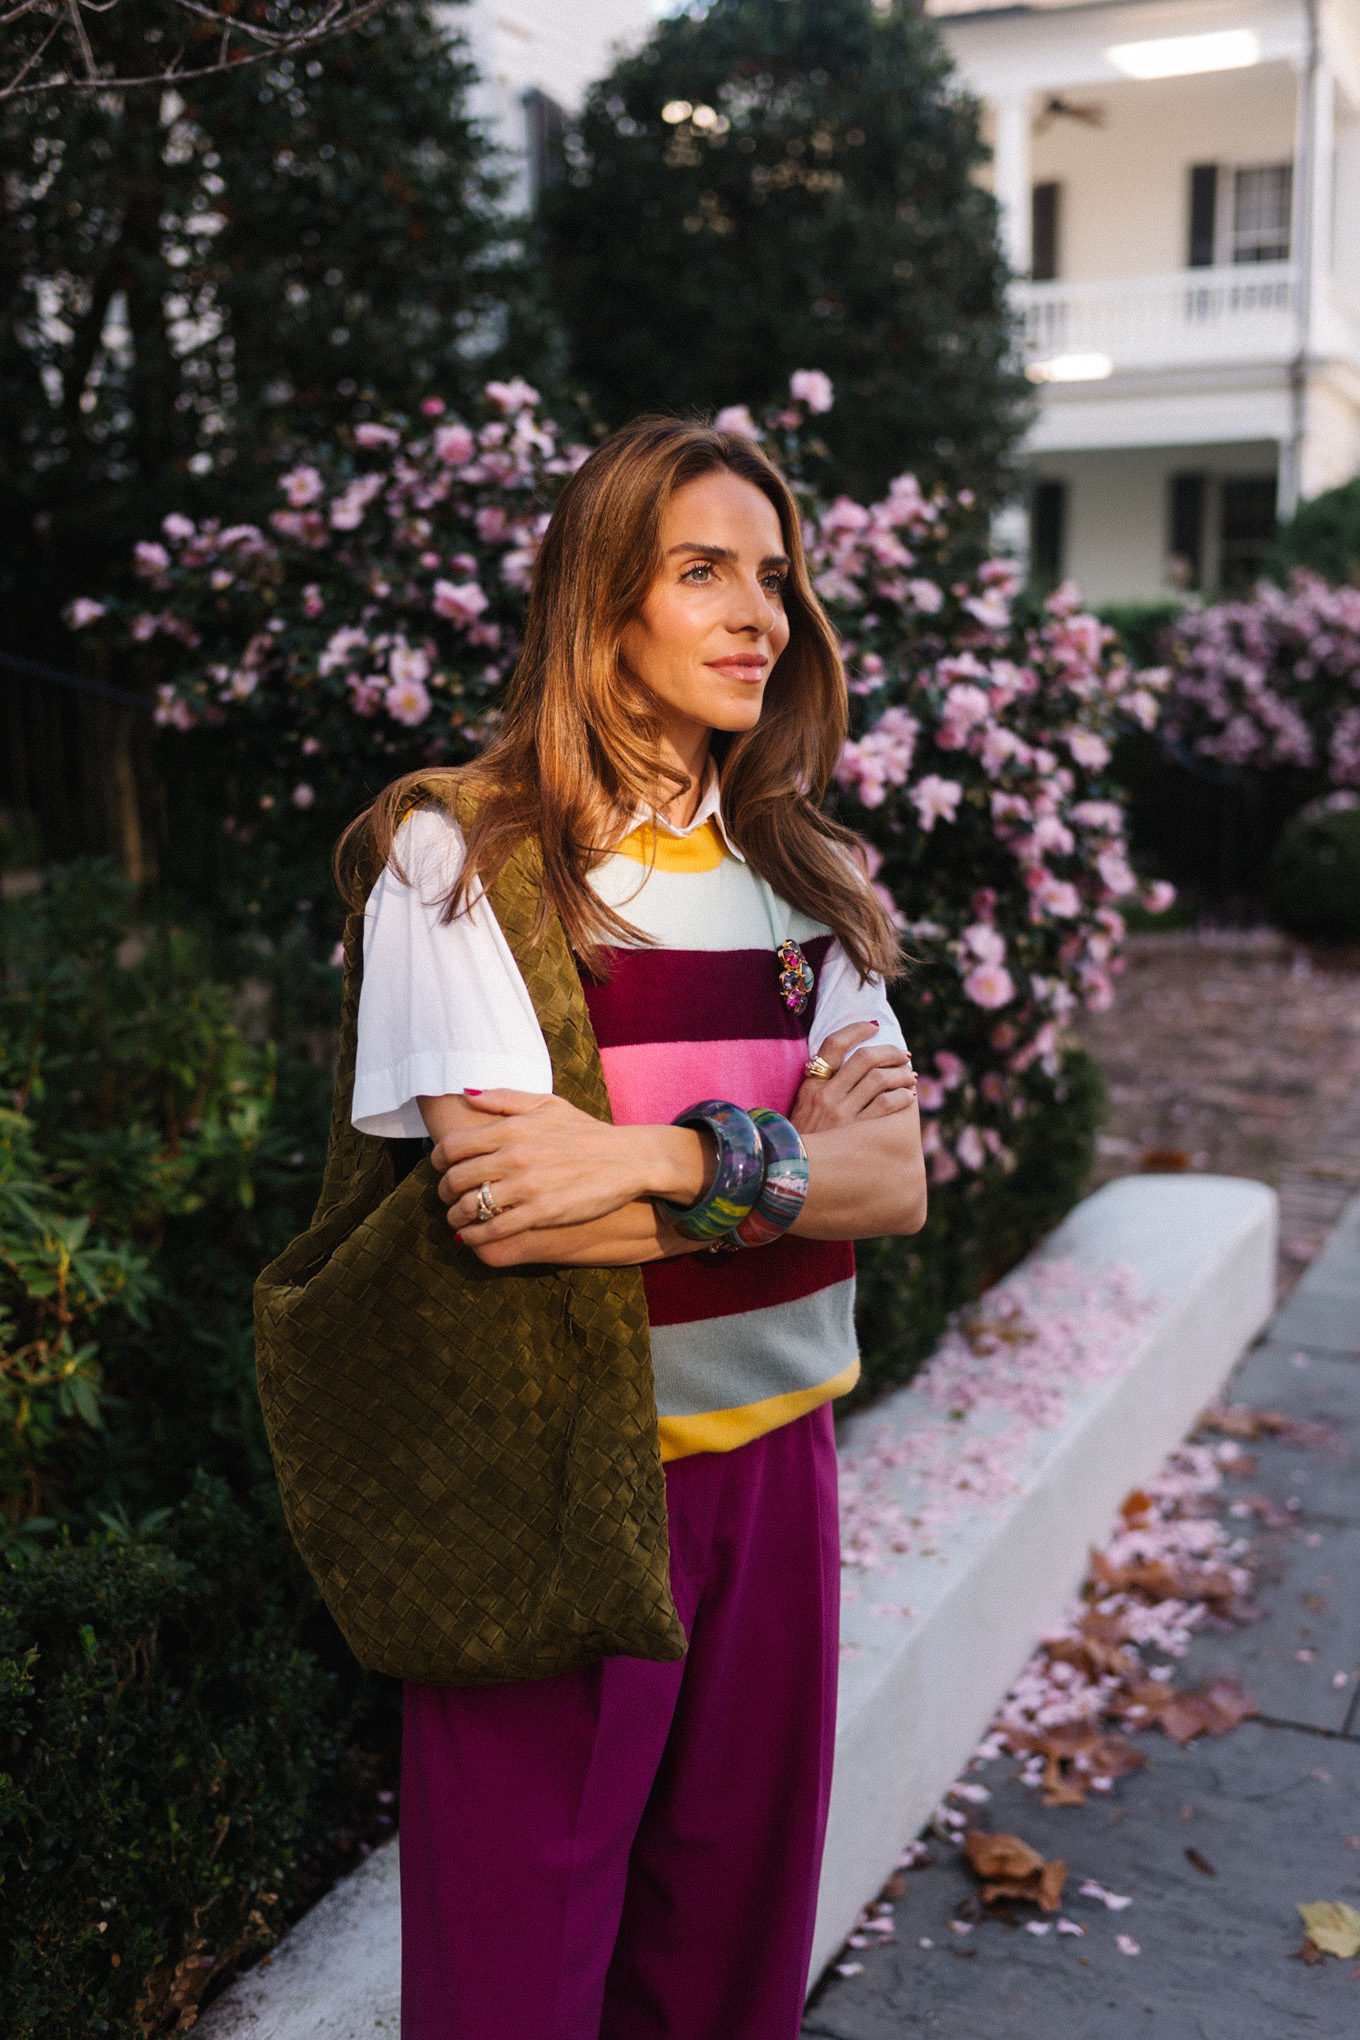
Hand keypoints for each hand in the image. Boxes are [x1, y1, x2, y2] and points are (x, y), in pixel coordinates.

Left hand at [427, 1089, 707, 1244]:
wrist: (627, 1159)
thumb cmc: (586, 1131)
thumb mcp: (547, 1104)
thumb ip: (503, 1098)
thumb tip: (466, 1094)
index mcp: (511, 1128)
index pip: (452, 1146)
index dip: (438, 1160)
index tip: (442, 1168)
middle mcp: (514, 1157)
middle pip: (455, 1179)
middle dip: (444, 1191)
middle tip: (448, 1196)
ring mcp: (527, 1187)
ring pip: (470, 1206)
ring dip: (455, 1216)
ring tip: (458, 1218)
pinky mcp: (541, 1213)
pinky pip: (493, 1229)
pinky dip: (475, 1235)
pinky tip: (472, 1235)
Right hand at [791, 1022, 916, 1135]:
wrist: (792, 1175)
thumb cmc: (802, 1142)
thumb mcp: (801, 1110)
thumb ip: (820, 1087)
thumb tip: (850, 1067)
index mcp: (811, 1085)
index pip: (834, 1044)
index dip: (856, 1030)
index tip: (873, 1027)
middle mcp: (826, 1095)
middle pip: (865, 1058)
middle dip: (890, 1052)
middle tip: (903, 1055)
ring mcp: (842, 1114)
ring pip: (880, 1079)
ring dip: (902, 1074)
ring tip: (910, 1077)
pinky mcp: (857, 1133)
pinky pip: (887, 1105)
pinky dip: (902, 1096)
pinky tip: (908, 1097)